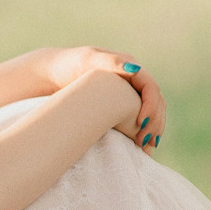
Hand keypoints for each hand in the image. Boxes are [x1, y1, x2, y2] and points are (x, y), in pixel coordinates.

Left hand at [35, 46, 164, 151]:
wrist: (54, 74)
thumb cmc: (69, 64)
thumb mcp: (87, 60)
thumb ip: (111, 62)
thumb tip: (134, 68)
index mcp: (130, 66)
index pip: (151, 88)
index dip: (151, 106)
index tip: (141, 124)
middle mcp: (134, 79)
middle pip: (156, 102)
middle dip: (154, 122)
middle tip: (145, 143)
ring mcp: (129, 92)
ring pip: (152, 112)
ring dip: (153, 129)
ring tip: (146, 149)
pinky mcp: (122, 105)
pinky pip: (139, 118)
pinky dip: (143, 131)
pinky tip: (141, 146)